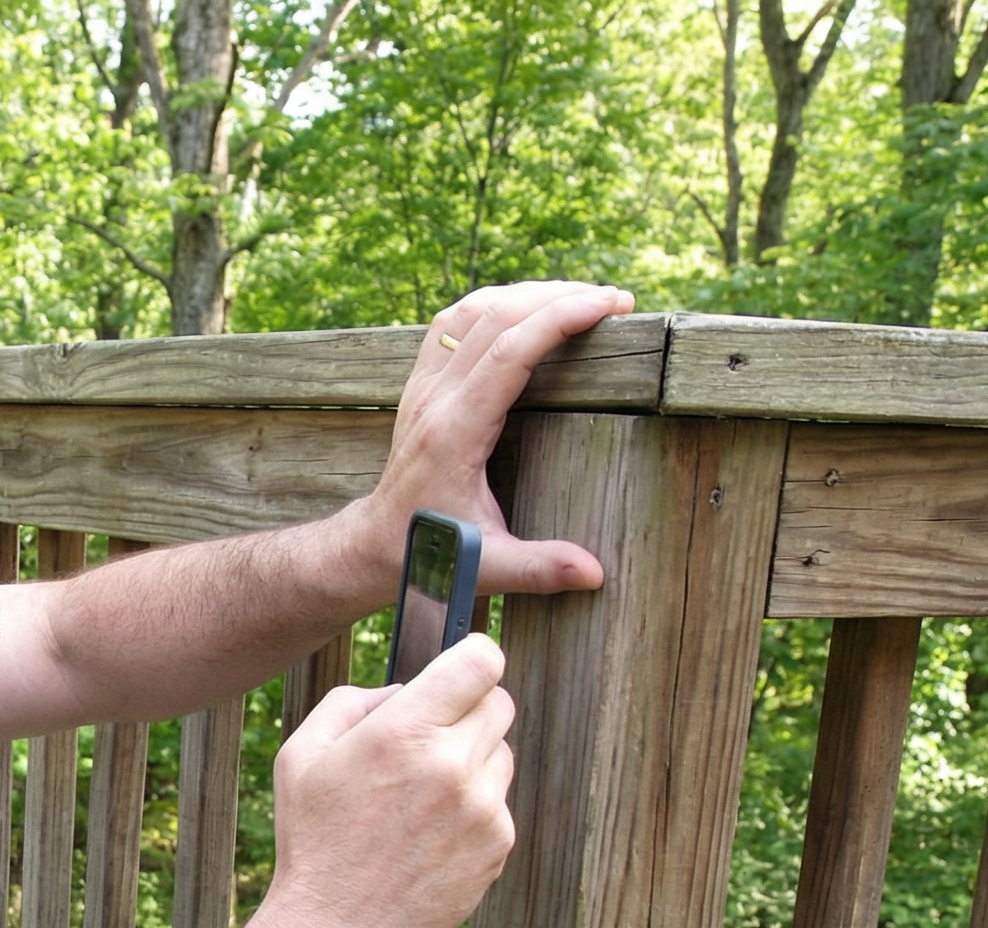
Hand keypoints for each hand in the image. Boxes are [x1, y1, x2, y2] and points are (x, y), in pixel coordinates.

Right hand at [265, 634, 517, 927]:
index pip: (481, 662)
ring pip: (501, 753)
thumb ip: (353, 701)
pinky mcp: (498, 845)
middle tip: (430, 737)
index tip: (461, 668)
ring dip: (472, 760)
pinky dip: (474, 808)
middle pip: (499, 702)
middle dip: (468, 709)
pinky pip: (499, 802)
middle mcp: (451, 765)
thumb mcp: (301, 755)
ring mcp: (482, 808)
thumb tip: (406, 688)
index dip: (474, 656)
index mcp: (403, 733)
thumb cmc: (313, 839)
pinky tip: (429, 835)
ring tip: (420, 797)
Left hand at [343, 281, 635, 602]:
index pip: (510, 349)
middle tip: (615, 301)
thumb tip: (595, 574)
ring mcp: (423, 387)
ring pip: (472, 311)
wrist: (372, 546)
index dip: (561, 317)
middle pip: (497, 316)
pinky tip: (526, 307)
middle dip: (560, 297)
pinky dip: (493, 304)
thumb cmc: (429, 554)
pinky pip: (452, 323)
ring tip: (580, 297)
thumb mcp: (485, 567)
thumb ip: (539, 569)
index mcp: (454, 430)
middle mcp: (434, 398)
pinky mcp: (419, 385)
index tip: (610, 306)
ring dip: (528, 294)